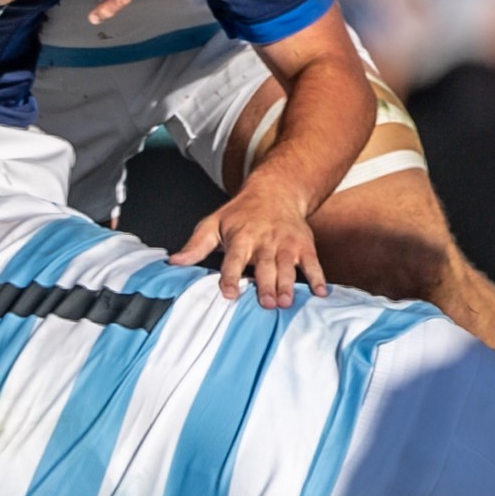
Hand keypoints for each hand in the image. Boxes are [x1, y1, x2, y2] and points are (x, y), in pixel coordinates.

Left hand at [172, 175, 326, 307]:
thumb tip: (173, 262)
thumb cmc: (240, 214)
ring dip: (288, 284)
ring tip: (286, 302)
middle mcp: (264, 241)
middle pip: (264, 265)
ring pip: (287, 266)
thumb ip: (196, 245)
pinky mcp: (304, 245)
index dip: (230, 276)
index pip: (233, 259)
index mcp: (241, 237)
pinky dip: (318, 277)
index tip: (228, 293)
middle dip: (266, 284)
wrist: (276, 191)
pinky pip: (313, 262)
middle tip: (267, 304)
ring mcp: (286, 244)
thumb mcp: (214, 223)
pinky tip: (321, 292)